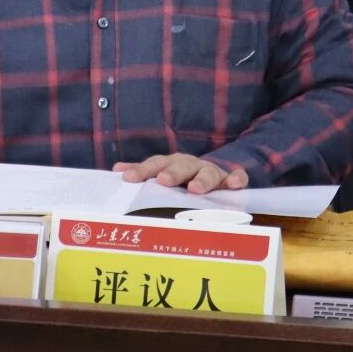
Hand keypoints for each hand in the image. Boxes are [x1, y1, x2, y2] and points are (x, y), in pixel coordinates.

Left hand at [113, 153, 247, 192]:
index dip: (142, 170)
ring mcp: (211, 171)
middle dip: (172, 172)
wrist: (215, 174)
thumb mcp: (163, 174)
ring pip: (207, 171)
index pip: (154, 165)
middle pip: (180, 166)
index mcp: (171, 164)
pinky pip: (236, 177)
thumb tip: (116, 172)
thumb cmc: (182, 179)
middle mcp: (190, 164)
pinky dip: (236, 179)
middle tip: (163, 181)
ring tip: (195, 189)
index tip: (129, 178)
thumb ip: (144, 174)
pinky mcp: (230, 179)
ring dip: (202, 179)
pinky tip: (234, 185)